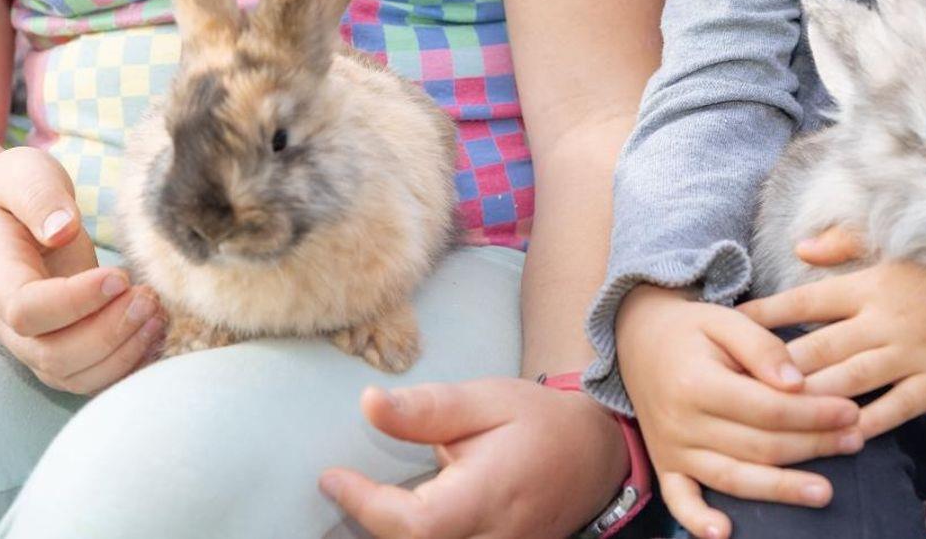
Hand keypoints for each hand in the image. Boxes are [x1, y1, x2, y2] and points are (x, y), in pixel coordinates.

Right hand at [0, 146, 166, 392]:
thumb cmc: (11, 192)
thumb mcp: (21, 174)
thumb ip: (39, 196)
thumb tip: (62, 229)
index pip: (26, 310)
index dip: (74, 302)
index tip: (119, 276)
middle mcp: (8, 321)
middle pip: (52, 356)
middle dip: (109, 334)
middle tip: (148, 297)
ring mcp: (33, 340)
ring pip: (72, 376)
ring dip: (123, 353)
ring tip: (158, 313)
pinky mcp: (61, 344)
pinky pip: (90, 376)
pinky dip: (127, 365)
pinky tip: (157, 333)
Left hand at [317, 376, 623, 538]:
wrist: (593, 457)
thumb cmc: (539, 424)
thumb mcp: (486, 400)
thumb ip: (427, 409)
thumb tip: (368, 405)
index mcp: (488, 498)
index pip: (414, 525)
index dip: (365, 505)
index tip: (332, 477)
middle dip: (370, 525)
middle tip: (342, 488)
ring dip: (392, 533)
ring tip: (364, 502)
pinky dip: (415, 537)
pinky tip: (397, 517)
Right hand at [615, 284, 862, 538]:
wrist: (640, 337)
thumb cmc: (692, 328)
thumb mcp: (725, 319)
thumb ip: (762, 346)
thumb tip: (797, 383)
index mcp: (698, 382)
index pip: (768, 408)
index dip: (813, 413)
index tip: (850, 411)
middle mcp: (682, 421)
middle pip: (759, 445)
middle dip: (813, 445)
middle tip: (855, 440)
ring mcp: (672, 448)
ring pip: (734, 477)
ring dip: (781, 489)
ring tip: (825, 492)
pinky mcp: (666, 465)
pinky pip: (680, 500)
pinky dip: (697, 521)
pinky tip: (724, 534)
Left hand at [736, 228, 925, 440]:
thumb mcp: (895, 242)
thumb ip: (844, 244)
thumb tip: (797, 247)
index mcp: (870, 283)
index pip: (806, 300)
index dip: (766, 315)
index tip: (729, 326)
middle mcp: (886, 319)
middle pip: (820, 348)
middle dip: (777, 369)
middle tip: (737, 385)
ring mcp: (913, 353)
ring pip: (851, 382)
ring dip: (811, 400)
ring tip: (774, 416)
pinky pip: (897, 407)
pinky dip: (868, 423)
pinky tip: (840, 437)